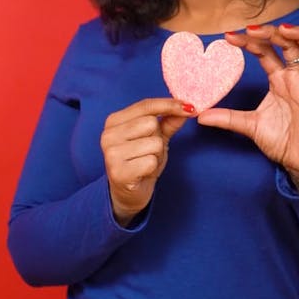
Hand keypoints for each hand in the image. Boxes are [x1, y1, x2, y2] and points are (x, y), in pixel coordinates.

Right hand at [101, 98, 193, 224]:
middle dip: (158, 138)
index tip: (189, 108)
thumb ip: (169, 122)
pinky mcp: (118, 172)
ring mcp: (111, 154)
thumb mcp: (156, 138)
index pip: (145, 105)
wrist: (128, 193)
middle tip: (149, 151)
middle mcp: (108, 134)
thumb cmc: (140, 162)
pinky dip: (153, 167)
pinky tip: (142, 173)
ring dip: (156, 154)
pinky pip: (151, 161)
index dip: (169, 105)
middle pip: (151, 123)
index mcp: (114, 121)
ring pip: (153, 143)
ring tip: (145, 162)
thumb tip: (187, 108)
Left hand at [197, 24, 298, 192]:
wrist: (297, 162)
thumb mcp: (248, 125)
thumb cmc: (280, 141)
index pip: (265, 51)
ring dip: (298, 35)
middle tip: (249, 30)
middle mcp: (294, 77)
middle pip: (286, 44)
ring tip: (281, 28)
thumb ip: (226, 118)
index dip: (249, 42)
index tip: (228, 37)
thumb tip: (199, 115)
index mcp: (278, 79)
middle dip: (269, 33)